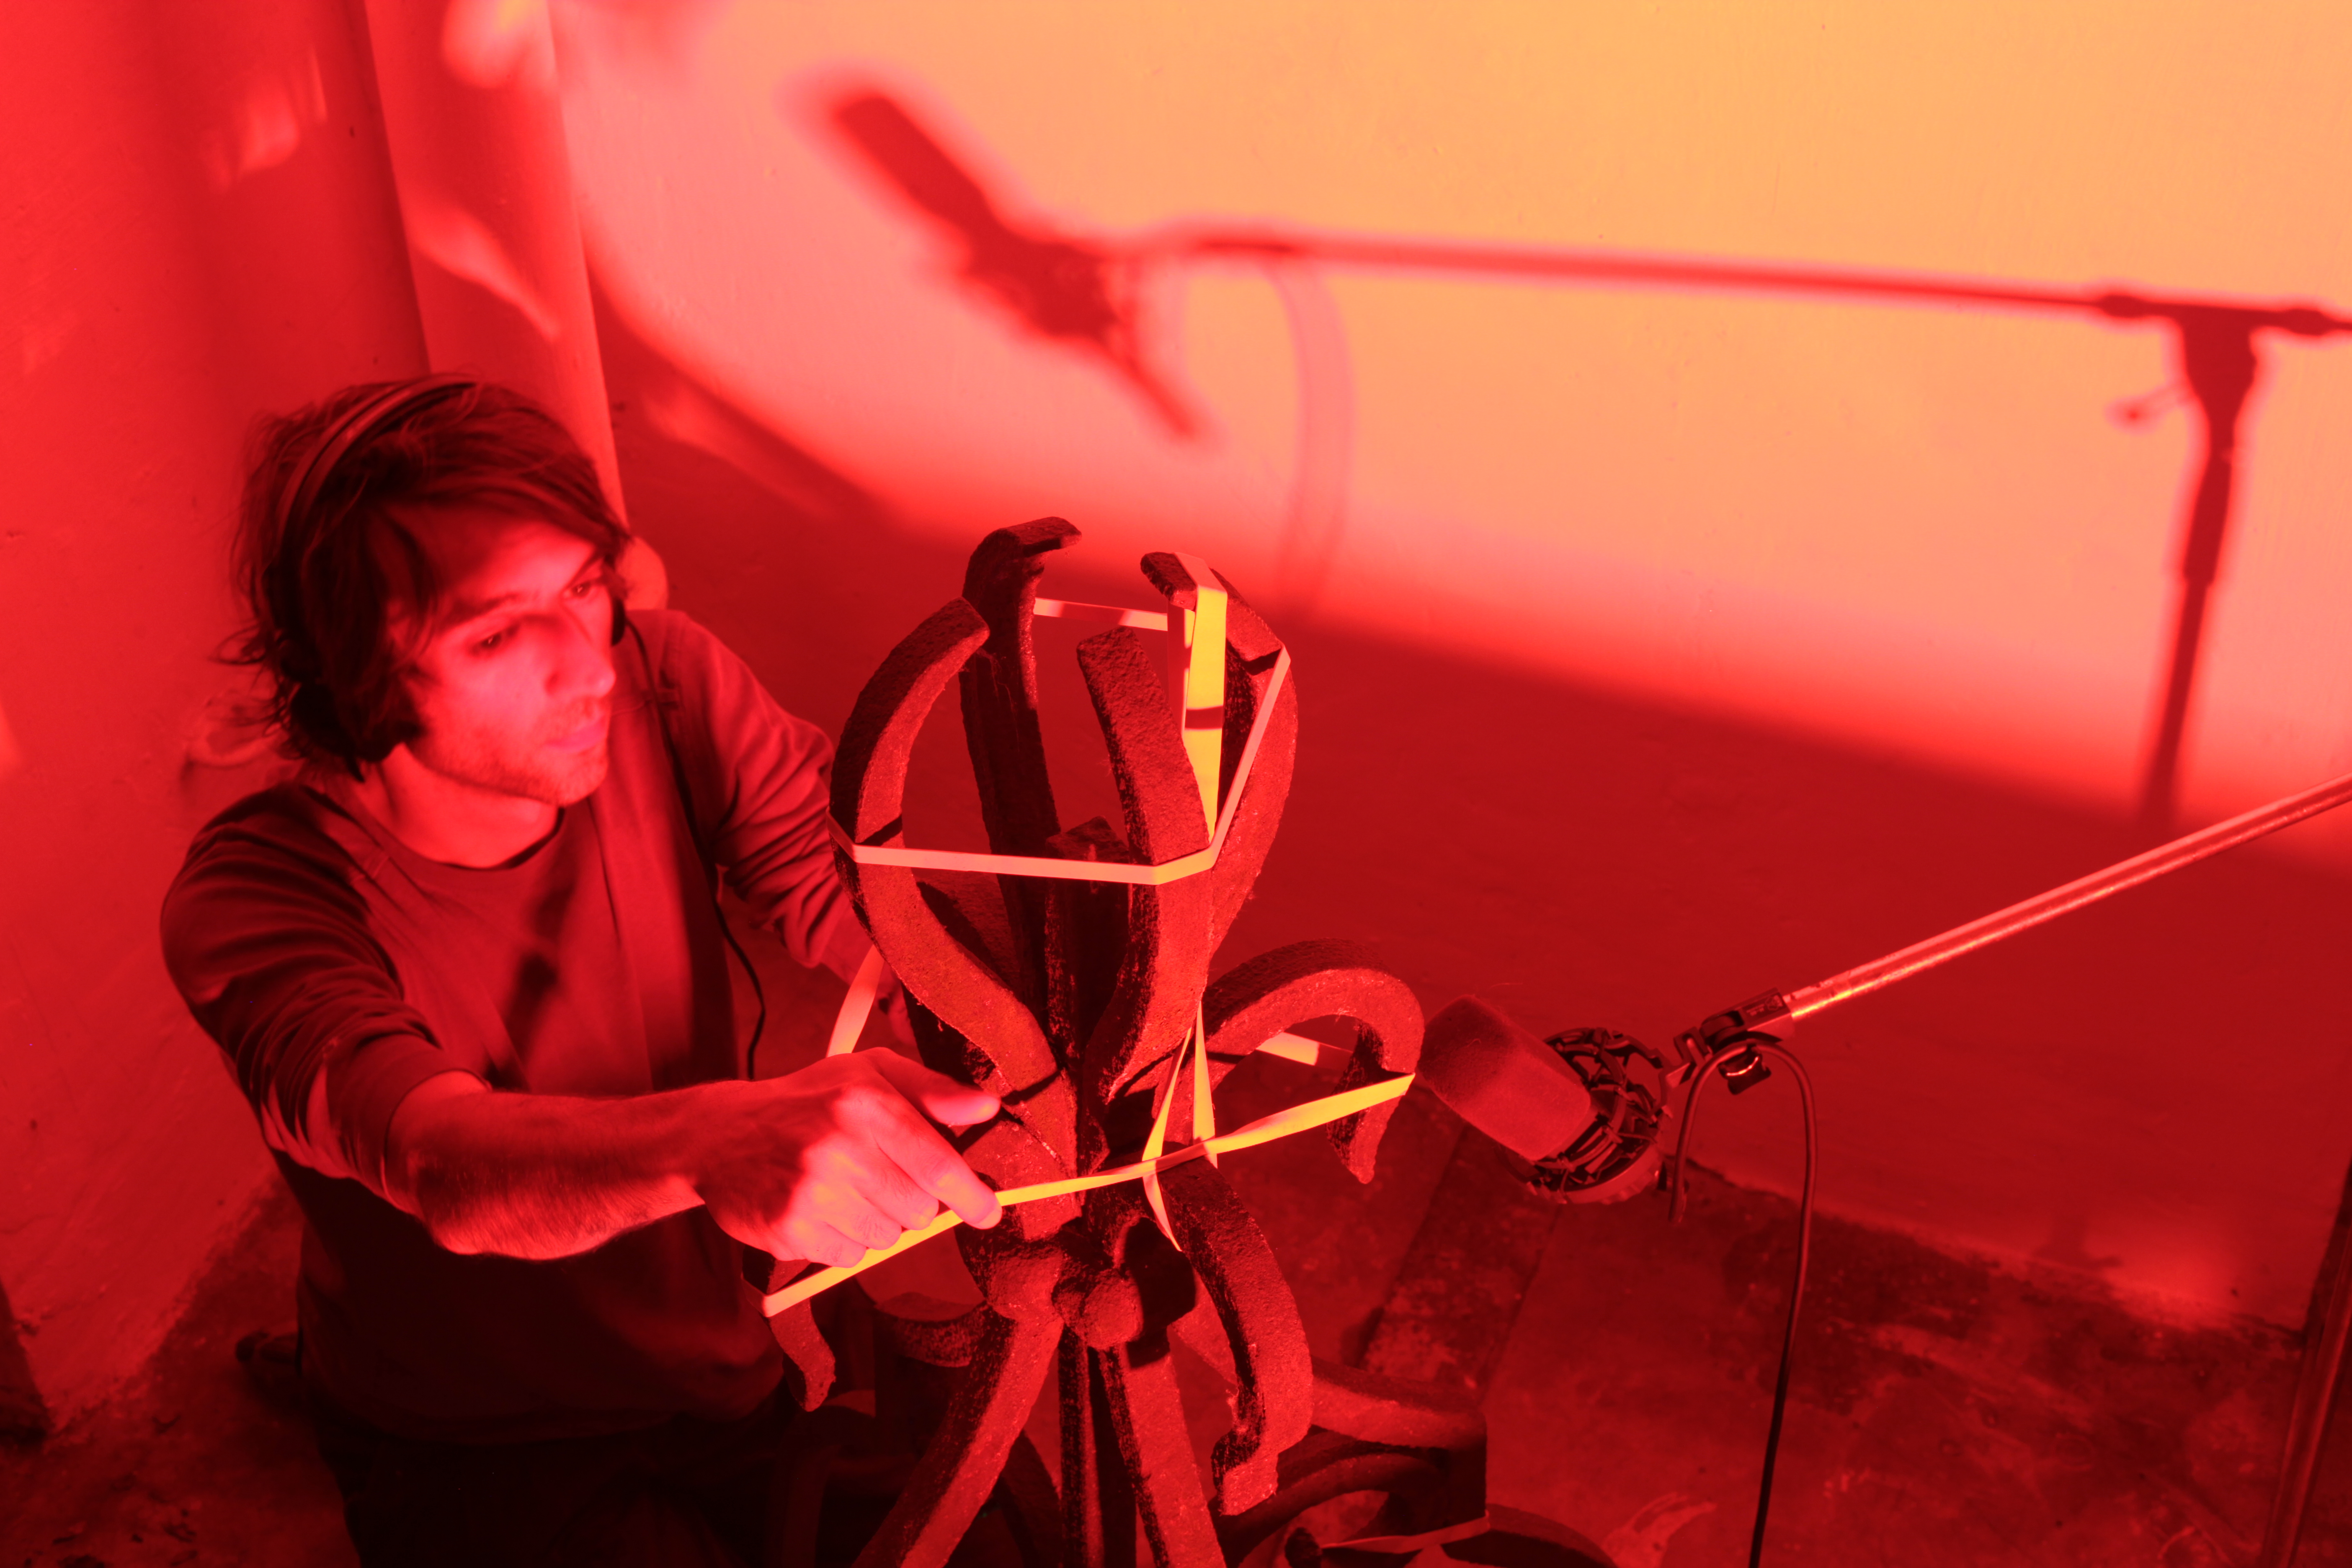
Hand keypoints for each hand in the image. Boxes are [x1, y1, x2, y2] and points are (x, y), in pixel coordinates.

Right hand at [692, 1050, 1001, 1267]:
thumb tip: (987, 1108)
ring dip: (877, 1222)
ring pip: (887, 1238)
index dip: (971, 1196)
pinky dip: (844, 1241)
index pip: (938, 1165)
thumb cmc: (808, 1101)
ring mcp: (811, 1193)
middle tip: (880, 1176)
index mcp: (866, 1104)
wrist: (721, 1135)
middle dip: (911, 1200)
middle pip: (918, 1210)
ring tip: (845, 1190)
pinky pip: (849, 1257)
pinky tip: (821, 1210)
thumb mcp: (870, 1074)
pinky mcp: (789, 1230)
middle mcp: (839, 1148)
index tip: (987, 1212)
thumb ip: (932, 1090)